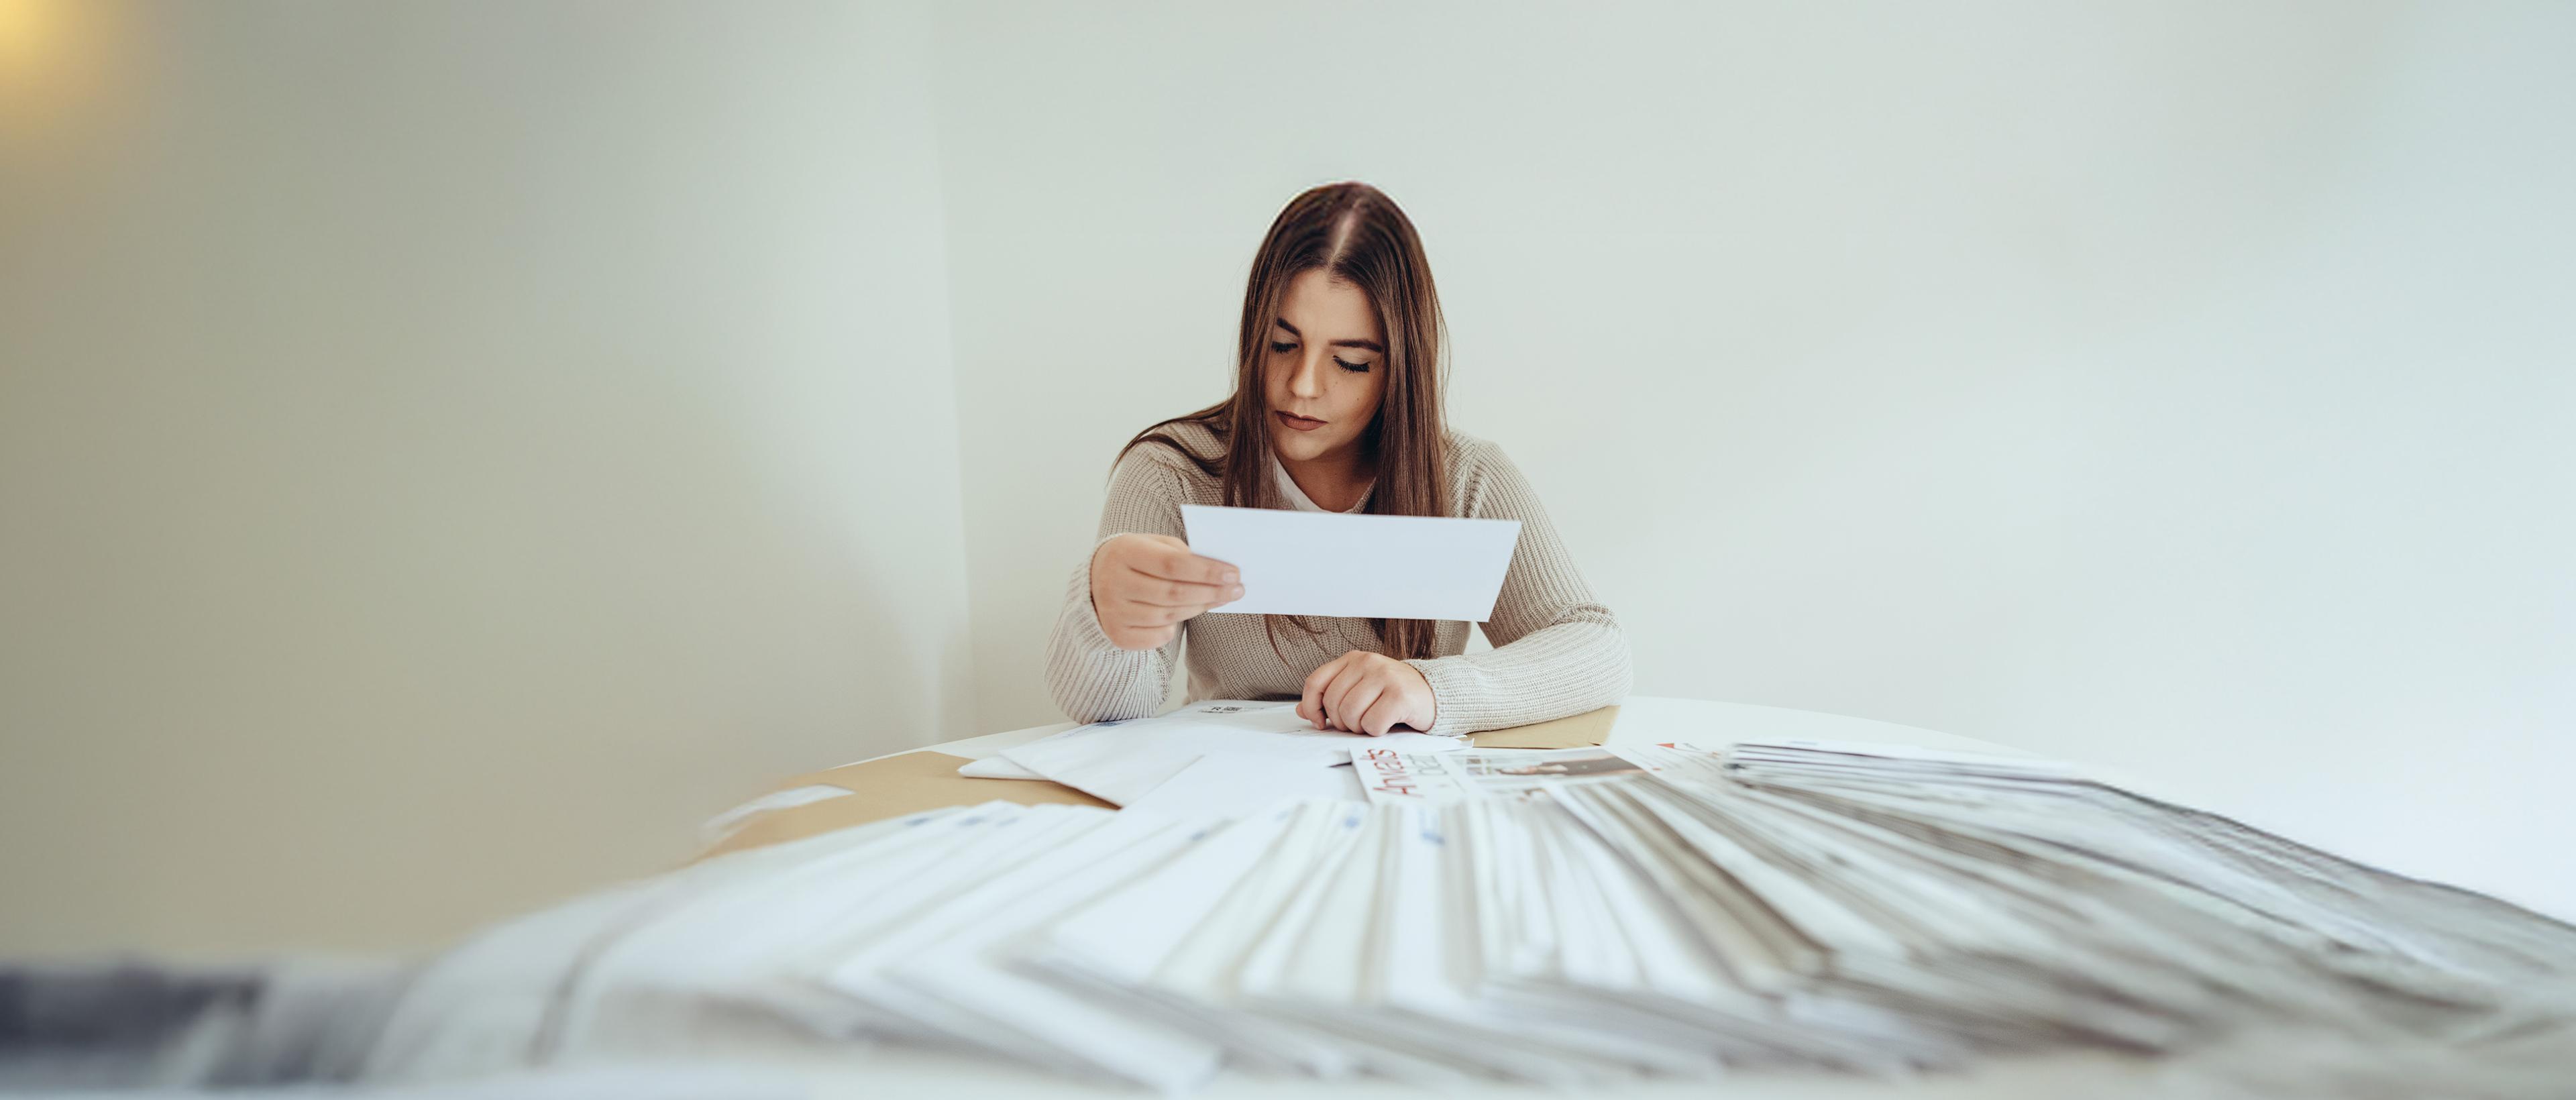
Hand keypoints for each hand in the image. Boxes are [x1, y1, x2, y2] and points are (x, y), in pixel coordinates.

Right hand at [1088, 533, 1242, 650]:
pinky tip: (1184, 615)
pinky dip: (1175, 627)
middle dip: (1211, 592)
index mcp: (1124, 551)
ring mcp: (1113, 612)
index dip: (1206, 571)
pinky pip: (1158, 636)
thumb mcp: (1154, 545)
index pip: (1172, 564)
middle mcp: (1113, 582)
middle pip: (1173, 593)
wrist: (1096, 581)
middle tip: (1236, 590)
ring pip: (1169, 616)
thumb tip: (1219, 572)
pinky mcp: (1117, 634)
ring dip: (1200, 608)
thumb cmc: (1137, 559)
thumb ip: (1182, 553)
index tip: (1233, 574)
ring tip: (1219, 599)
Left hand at [1298, 650, 1437, 735]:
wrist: (1433, 696)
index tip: (1320, 722)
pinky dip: (1376, 731)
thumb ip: (1331, 697)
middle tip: (1358, 723)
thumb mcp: (1360, 691)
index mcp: (1353, 659)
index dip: (1312, 707)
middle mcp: (1367, 662)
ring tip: (1373, 721)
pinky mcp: (1399, 695)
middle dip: (1342, 722)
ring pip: (1350, 714)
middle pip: (1333, 703)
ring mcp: (1384, 676)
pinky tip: (1387, 723)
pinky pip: (1372, 724)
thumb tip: (1302, 710)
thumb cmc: (1392, 696)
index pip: (1315, 682)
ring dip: (1359, 728)